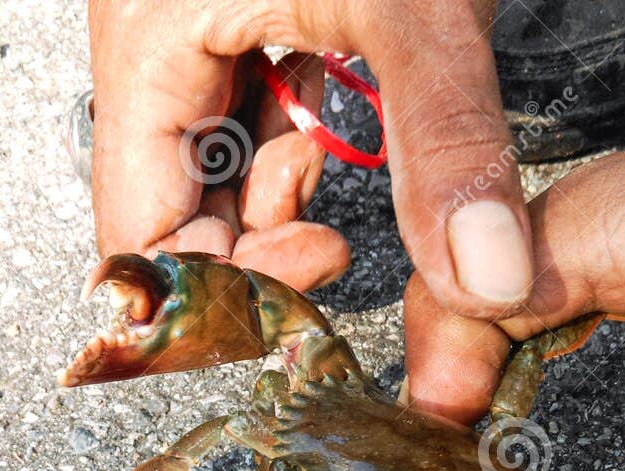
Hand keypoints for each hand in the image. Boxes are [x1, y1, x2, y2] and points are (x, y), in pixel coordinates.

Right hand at [86, 0, 533, 308]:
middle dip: (259, 249)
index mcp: (144, 48)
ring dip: (279, 202)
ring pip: (210, 175)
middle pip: (173, 217)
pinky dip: (291, 149)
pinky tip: (327, 129)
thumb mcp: (413, 3)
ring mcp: (187, 37)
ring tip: (328, 161)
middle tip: (336, 240)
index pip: (142, 239)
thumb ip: (446, 142)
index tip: (321, 269)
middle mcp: (149, 52)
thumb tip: (482, 275)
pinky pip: (242, 120)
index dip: (223, 288)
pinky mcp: (233, 21)